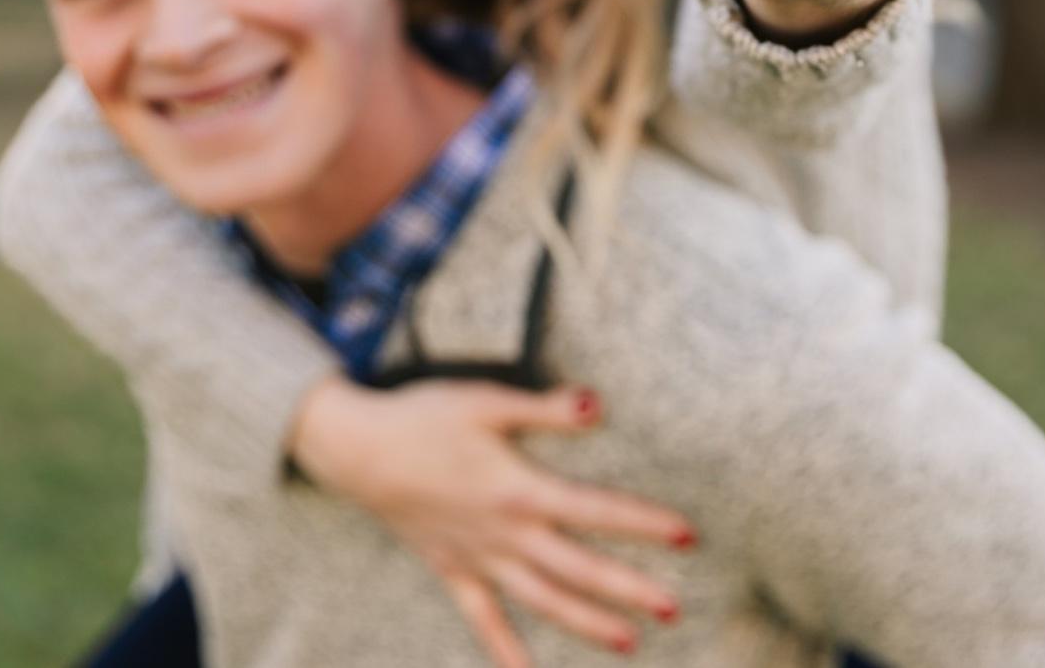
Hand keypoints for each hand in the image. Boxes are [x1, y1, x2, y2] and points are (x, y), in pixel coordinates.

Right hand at [289, 376, 693, 664]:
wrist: (358, 450)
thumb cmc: (426, 418)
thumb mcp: (486, 402)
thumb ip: (545, 409)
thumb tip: (598, 403)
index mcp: (519, 489)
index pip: (595, 510)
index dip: (642, 523)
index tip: (687, 536)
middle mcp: (505, 534)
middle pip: (577, 569)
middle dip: (627, 590)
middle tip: (674, 608)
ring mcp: (478, 558)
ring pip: (541, 601)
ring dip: (586, 623)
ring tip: (630, 644)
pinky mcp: (452, 569)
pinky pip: (483, 619)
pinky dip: (506, 651)